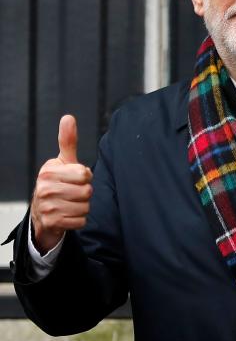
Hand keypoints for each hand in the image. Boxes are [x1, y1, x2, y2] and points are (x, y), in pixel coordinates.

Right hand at [30, 115, 92, 253]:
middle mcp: (44, 187)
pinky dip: (78, 220)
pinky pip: (81, 221)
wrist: (42, 213)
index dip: (85, 177)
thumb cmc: (57, 184)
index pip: (85, 174)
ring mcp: (46, 206)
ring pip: (85, 207)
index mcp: (48, 170)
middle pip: (87, 192)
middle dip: (85, 194)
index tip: (75, 179)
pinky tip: (68, 215)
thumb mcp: (62, 162)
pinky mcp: (52, 222)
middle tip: (73, 194)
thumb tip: (68, 117)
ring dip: (82, 207)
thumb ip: (67, 141)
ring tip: (70, 204)